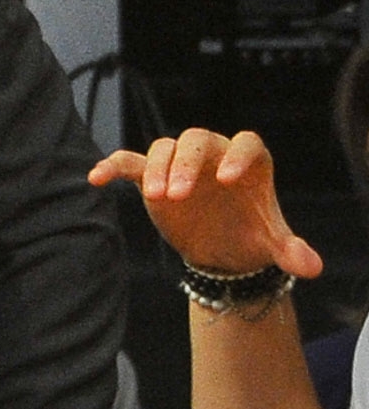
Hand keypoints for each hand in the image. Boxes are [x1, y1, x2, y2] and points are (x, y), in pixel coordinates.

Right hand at [92, 129, 325, 279]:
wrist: (223, 245)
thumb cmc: (251, 235)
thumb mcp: (273, 243)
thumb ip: (291, 251)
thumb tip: (311, 268)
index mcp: (248, 162)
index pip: (245, 143)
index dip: (237, 155)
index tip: (227, 180)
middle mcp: (214, 156)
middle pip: (197, 140)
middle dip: (186, 163)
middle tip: (177, 195)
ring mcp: (181, 165)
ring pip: (164, 148)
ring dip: (156, 168)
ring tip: (155, 198)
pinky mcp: (153, 178)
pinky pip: (130, 163)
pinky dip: (113, 166)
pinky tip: (96, 178)